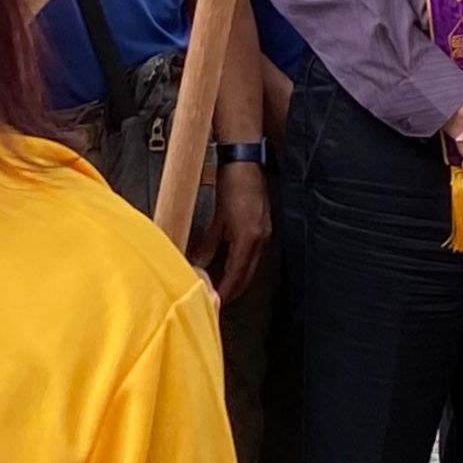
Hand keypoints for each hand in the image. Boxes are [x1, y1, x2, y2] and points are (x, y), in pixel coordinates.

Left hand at [210, 164, 272, 300]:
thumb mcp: (217, 218)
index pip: (237, 275)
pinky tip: (232, 264)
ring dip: (239, 277)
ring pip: (252, 265)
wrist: (245, 162)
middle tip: (220, 299)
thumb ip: (209, 244)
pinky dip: (243, 263)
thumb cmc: (231, 184)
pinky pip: (254, 253)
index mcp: (248, 238)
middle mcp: (260, 239)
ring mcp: (265, 233)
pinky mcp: (264, 226)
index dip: (226, 290)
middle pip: (247, 275)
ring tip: (224, 285)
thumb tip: (198, 262)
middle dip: (234, 289)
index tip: (216, 300)